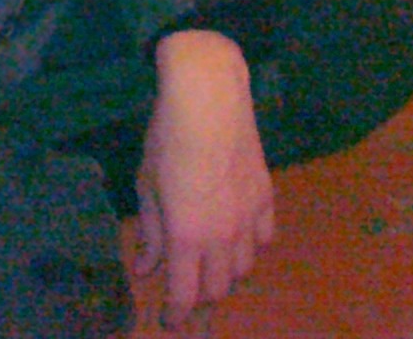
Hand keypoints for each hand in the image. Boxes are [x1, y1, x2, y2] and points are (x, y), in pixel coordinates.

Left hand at [135, 30, 274, 328]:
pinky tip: (238, 237)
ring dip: (226, 274)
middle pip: (218, 288)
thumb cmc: (167, 137)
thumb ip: (150, 233)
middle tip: (186, 294)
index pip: (185, 294)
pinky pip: (265, 239)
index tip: (168, 321)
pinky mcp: (266, 197)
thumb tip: (145, 269)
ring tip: (210, 265)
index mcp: (186, 235)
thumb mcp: (146, 184)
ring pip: (244, 268)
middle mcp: (222, 235)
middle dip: (200, 299)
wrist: (209, 96)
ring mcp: (249, 217)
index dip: (176, 315)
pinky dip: (251, 247)